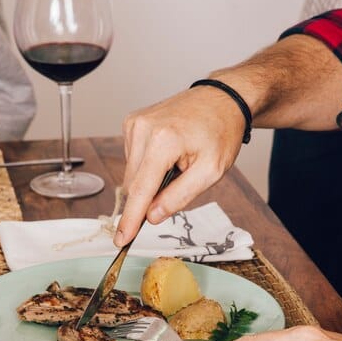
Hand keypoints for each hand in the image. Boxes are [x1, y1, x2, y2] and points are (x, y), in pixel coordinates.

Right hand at [114, 86, 245, 245]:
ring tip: (177, 161)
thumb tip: (152, 216)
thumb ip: (180, 196)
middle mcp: (142, 129)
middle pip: (133, 184)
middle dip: (150, 195)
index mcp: (163, 141)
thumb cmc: (220, 132)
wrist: (221, 99)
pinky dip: (147, 165)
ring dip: (150, 179)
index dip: (130, 220)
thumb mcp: (211, 171)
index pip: (140, 190)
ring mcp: (134, 123)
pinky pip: (133, 159)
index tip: (120, 241)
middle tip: (180, 181)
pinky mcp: (131, 122)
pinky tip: (167, 153)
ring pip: (131, 173)